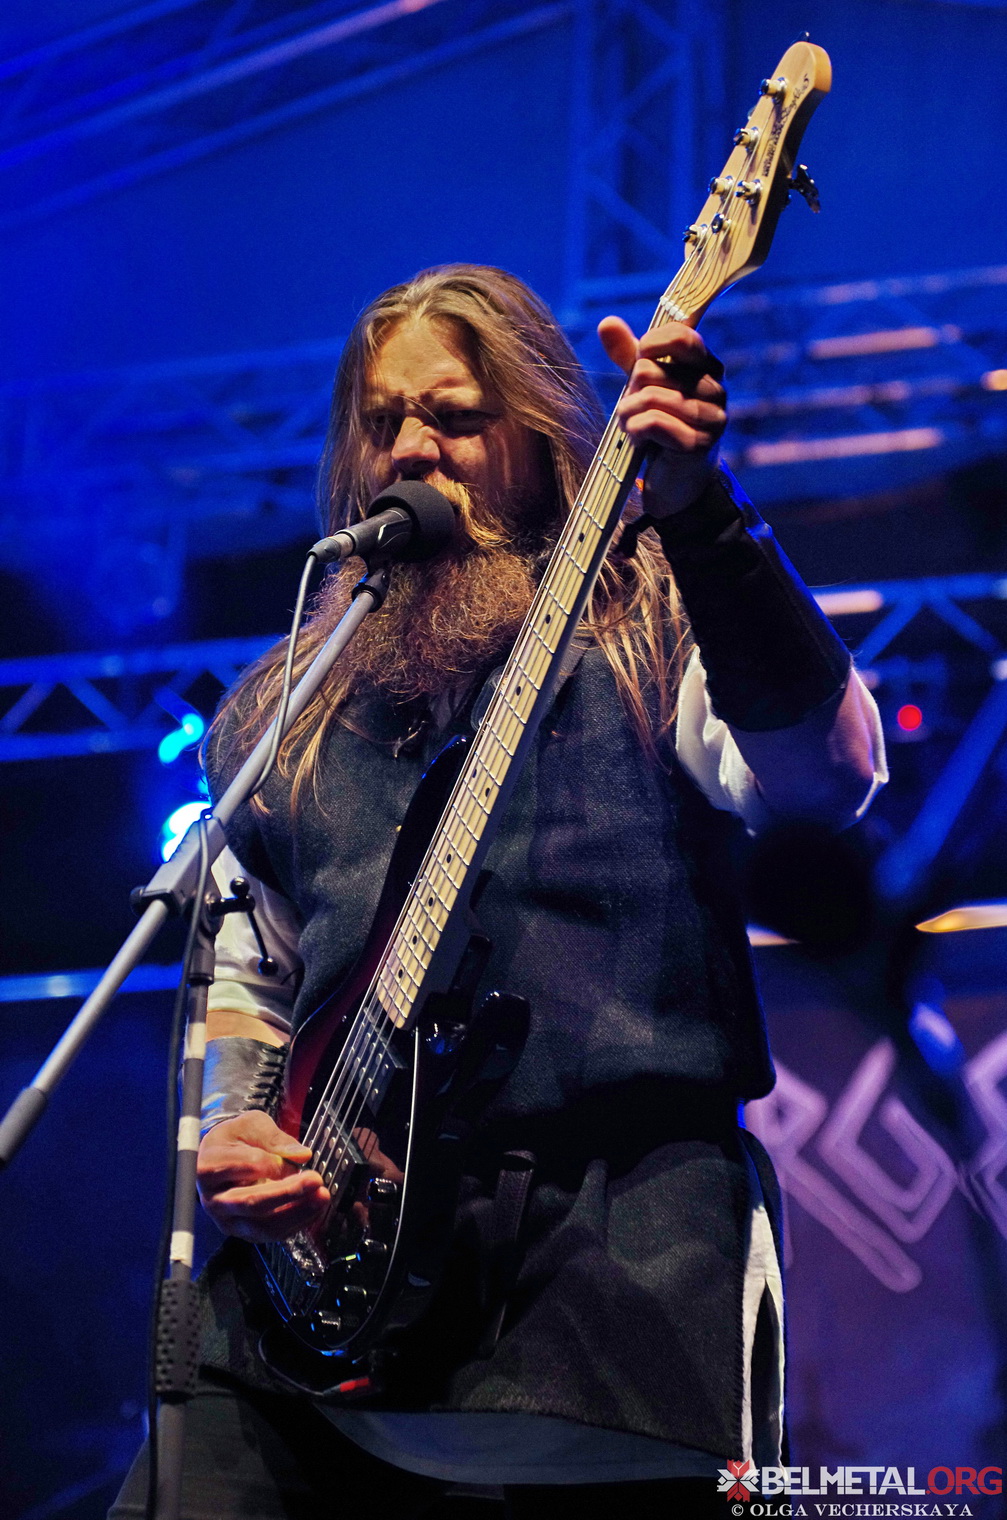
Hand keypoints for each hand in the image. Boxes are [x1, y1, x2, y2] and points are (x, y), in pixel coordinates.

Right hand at [197, 1110, 329, 1242]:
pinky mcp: (243, 1233)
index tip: (296, 1157)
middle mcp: (213, 1199)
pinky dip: (296, 1223)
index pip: (247, 1166)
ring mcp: (227, 1221)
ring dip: (296, 1213)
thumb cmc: (236, 1139)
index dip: (275, 1163)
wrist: (221, 1159)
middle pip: (252, 1202)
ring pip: (262, 1226)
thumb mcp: (252, 1125)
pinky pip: (272, 1235)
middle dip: (288, 1193)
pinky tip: (314, 1207)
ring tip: (321, 1196)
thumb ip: (274, 1138)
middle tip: (316, 1180)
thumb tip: (301, 1154)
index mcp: (210, 1166)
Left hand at [598, 315, 726, 515]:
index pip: (681, 336)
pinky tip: (639, 440)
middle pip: (651, 370)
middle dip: (631, 391)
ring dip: (628, 415)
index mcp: (708, 367)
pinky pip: (652, 422)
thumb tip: (606, 322)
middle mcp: (716, 389)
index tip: (639, 358)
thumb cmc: (661, 428)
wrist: (677, 483)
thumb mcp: (645, 387)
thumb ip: (630, 355)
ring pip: (648, 398)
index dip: (651, 344)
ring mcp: (711, 418)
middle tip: (635, 410)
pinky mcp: (698, 445)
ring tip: (633, 427)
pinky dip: (635, 431)